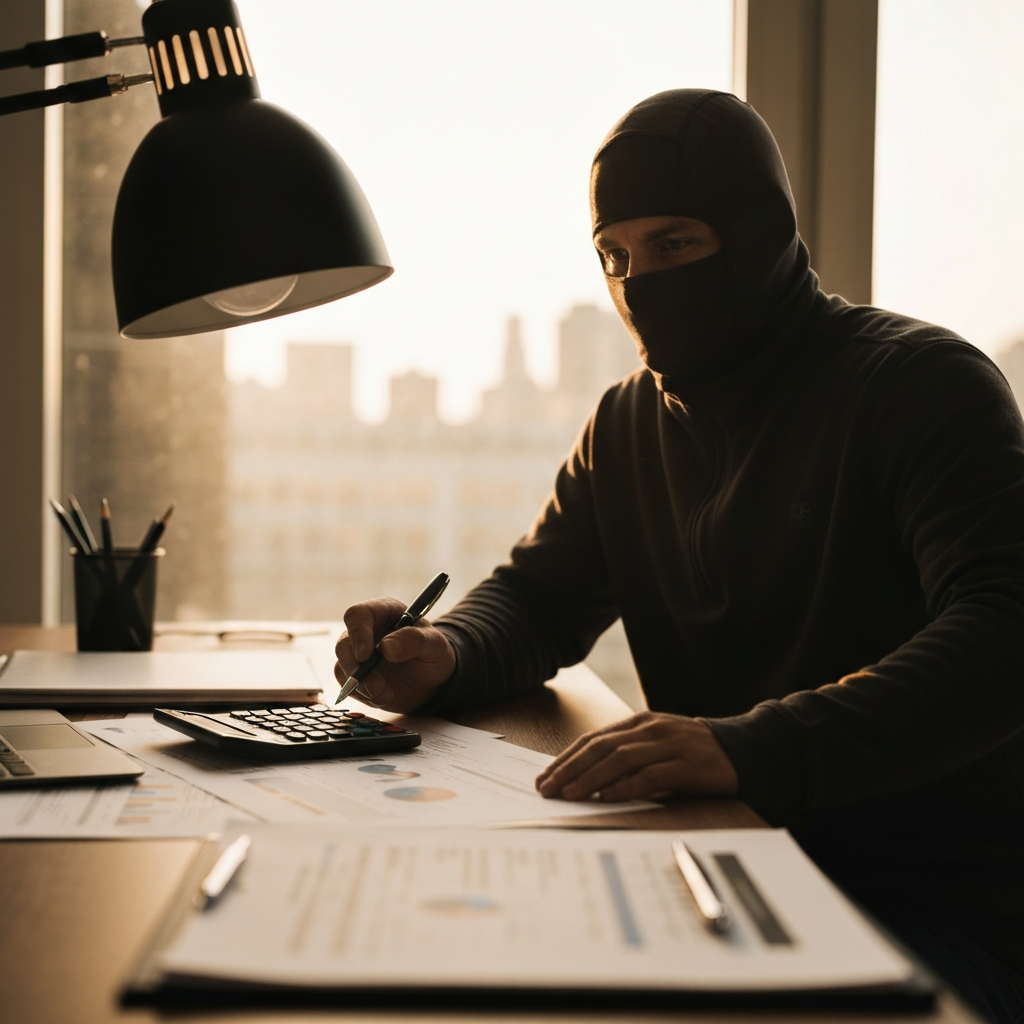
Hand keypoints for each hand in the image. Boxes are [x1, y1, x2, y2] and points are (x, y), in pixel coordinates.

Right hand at [334, 598, 455, 712]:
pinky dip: (363, 694)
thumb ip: (414, 640)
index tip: (366, 654)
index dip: (358, 632)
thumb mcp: (434, 644)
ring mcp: (358, 654)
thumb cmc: (434, 654)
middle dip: (356, 667)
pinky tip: (384, 696)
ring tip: (386, 694)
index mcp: (384, 613)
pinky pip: (348, 685)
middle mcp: (366, 631)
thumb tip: (386, 647)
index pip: (358, 614)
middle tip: (376, 685)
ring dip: (361, 685)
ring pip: (342, 666)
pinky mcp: (356, 676)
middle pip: (344, 643)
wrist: (433, 681)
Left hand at [535, 711, 738, 802]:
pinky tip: (606, 796)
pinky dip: (625, 786)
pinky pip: (649, 775)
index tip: (545, 776)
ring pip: (619, 759)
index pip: (593, 739)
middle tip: (547, 788)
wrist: (741, 748)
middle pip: (600, 747)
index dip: (566, 758)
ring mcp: (668, 744)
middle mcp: (650, 728)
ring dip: (589, 777)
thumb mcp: (657, 745)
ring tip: (568, 794)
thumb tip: (587, 777)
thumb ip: (628, 754)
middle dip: (569, 768)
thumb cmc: (693, 751)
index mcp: (639, 722)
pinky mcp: (686, 764)